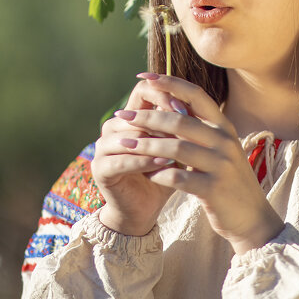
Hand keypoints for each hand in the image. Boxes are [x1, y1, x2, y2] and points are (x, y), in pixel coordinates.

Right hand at [91, 76, 186, 235]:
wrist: (146, 209)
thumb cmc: (165, 174)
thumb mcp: (177, 148)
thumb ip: (181, 126)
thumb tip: (197, 102)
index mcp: (131, 116)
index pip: (143, 90)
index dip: (164, 94)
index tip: (185, 107)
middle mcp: (113, 127)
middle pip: (136, 113)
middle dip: (163, 120)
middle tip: (186, 125)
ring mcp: (103, 147)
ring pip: (129, 136)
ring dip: (155, 141)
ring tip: (178, 147)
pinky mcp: (100, 168)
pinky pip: (122, 160)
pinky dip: (144, 161)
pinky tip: (164, 164)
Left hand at [109, 73, 284, 252]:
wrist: (252, 218)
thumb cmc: (228, 182)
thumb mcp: (219, 150)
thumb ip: (198, 131)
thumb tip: (167, 108)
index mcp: (225, 127)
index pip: (196, 95)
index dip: (169, 83)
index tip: (144, 77)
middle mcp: (225, 141)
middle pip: (180, 120)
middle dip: (147, 116)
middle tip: (122, 116)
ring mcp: (221, 165)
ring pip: (175, 148)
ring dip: (146, 146)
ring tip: (125, 144)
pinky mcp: (214, 189)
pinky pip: (177, 177)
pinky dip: (157, 174)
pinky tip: (144, 175)